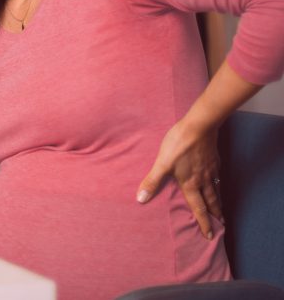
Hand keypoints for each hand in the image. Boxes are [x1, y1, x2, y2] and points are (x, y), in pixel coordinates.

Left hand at [136, 118, 223, 238]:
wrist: (199, 126)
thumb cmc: (178, 145)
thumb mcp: (162, 163)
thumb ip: (153, 181)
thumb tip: (141, 199)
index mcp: (190, 183)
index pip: (197, 207)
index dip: (203, 222)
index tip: (208, 235)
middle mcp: (203, 180)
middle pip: (211, 201)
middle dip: (214, 215)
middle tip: (220, 225)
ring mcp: (210, 169)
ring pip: (215, 189)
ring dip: (217, 201)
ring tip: (220, 209)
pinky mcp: (213, 159)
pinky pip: (217, 176)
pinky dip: (217, 184)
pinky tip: (216, 181)